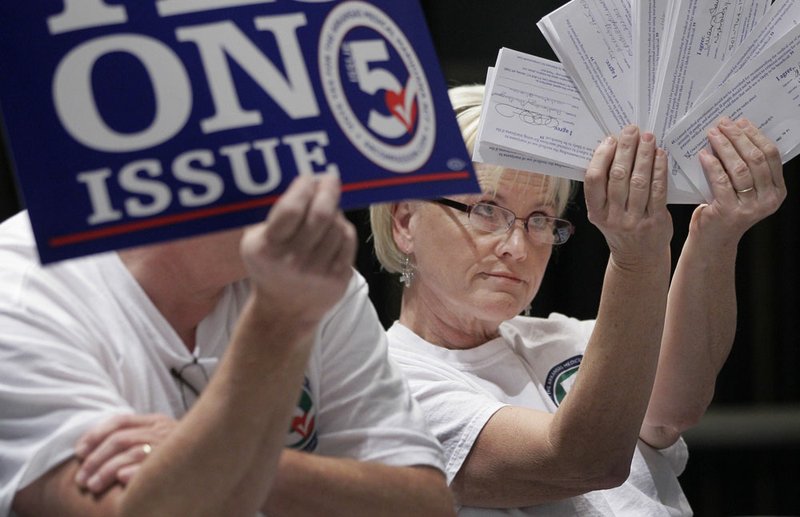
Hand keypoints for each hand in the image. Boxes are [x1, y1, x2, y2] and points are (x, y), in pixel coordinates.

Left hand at [73, 413, 176, 493]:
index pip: (119, 421)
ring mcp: (172, 445)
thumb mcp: (160, 437)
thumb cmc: (183, 451)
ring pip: (131, 453)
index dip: (95, 434)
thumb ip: (137, 436)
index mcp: (156, 420)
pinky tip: (122, 481)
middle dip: (96, 459)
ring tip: (93, 486)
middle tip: (81, 478)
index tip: (78, 452)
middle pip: (120, 439)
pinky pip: (151, 467)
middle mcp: (163, 430)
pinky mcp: (179, 462)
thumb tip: (96, 448)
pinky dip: (135, 472)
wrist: (219, 452)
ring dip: (107, 470)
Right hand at [240, 173, 356, 324]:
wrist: (285, 311)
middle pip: (320, 215)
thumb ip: (271, 213)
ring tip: (327, 206)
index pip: (290, 210)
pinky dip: (343, 228)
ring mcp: (317, 272)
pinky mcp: (337, 279)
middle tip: (329, 178)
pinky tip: (335, 227)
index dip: (303, 188)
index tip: (307, 177)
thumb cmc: (270, 265)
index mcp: (267, 248)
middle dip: (327, 191)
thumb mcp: (256, 241)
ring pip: (337, 226)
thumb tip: (299, 179)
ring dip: (335, 210)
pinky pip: (348, 241)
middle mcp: (292, 262)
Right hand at [584, 125, 672, 270]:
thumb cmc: (620, 228)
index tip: (611, 139)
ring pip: (639, 181)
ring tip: (648, 137)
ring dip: (644, 155)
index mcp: (595, 212)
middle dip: (626, 149)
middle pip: (618, 177)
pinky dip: (659, 170)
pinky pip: (658, 191)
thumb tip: (611, 151)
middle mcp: (612, 217)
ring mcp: (634, 220)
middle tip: (632, 130)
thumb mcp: (603, 213)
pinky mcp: (655, 221)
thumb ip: (603, 189)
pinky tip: (660, 155)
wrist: (638, 258)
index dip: (602, 157)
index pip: (594, 180)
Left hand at [696, 117, 785, 244]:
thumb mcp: (744, 189)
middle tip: (723, 123)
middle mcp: (768, 200)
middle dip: (738, 137)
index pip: (771, 155)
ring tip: (712, 134)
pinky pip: (721, 181)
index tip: (740, 121)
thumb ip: (747, 168)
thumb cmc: (725, 209)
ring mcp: (750, 207)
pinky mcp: (730, 211)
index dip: (755, 135)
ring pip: (739, 168)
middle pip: (755, 158)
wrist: (713, 240)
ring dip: (724, 147)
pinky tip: (704, 154)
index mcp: (777, 190)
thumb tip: (737, 131)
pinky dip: (712, 164)